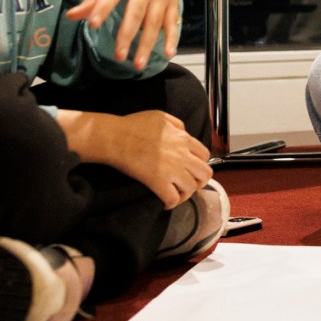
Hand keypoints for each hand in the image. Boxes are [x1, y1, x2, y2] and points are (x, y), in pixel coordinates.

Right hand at [57, 108, 212, 207]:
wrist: (115, 137)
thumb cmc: (134, 125)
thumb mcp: (161, 116)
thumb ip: (178, 125)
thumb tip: (184, 134)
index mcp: (184, 139)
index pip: (205, 155)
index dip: (200, 164)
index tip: (192, 169)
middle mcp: (182, 155)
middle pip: (205, 174)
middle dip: (199, 181)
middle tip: (189, 184)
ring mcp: (171, 170)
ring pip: (191, 188)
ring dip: (185, 194)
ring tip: (176, 193)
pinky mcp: (158, 182)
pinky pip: (173, 199)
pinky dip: (171, 203)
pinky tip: (165, 202)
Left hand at [65, 0, 182, 69]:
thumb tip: (72, 16)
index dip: (103, 8)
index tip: (93, 25)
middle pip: (136, 12)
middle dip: (127, 35)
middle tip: (118, 56)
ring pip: (154, 21)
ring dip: (147, 44)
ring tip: (137, 64)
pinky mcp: (173, 1)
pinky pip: (172, 22)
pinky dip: (171, 38)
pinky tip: (168, 53)